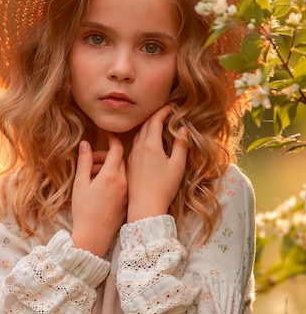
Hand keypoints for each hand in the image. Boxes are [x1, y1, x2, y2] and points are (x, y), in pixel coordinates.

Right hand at [71, 133, 127, 256]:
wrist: (94, 237)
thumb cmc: (84, 211)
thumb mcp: (80, 184)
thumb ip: (84, 162)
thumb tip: (85, 144)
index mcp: (111, 175)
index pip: (116, 149)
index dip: (112, 139)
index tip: (107, 134)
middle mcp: (123, 181)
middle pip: (119, 159)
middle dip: (106, 155)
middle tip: (92, 159)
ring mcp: (127, 191)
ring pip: (121, 171)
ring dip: (109, 167)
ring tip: (92, 174)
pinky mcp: (127, 200)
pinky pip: (123, 182)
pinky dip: (114, 177)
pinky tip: (101, 185)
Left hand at [126, 105, 187, 222]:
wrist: (145, 206)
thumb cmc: (164, 187)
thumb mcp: (177, 165)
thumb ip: (181, 145)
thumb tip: (183, 129)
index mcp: (150, 145)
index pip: (155, 120)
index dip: (164, 111)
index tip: (172, 107)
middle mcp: (139, 147)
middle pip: (146, 124)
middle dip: (156, 116)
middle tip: (167, 113)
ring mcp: (132, 155)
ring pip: (139, 134)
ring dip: (148, 126)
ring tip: (159, 124)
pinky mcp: (130, 164)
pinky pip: (135, 144)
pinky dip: (143, 136)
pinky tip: (150, 142)